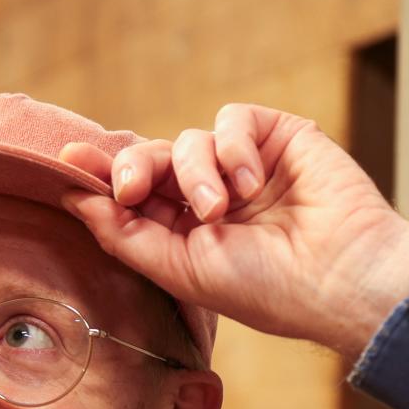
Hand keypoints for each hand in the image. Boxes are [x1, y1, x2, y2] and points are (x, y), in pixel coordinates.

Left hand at [57, 104, 408, 361]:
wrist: (339, 277)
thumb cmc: (266, 288)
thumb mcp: (181, 269)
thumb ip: (124, 234)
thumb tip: (72, 198)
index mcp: (186, 232)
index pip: (134, 193)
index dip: (100, 175)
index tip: (69, 161)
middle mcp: (212, 195)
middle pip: (152, 158)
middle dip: (134, 167)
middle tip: (131, 188)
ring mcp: (244, 165)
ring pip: (189, 140)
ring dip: (196, 172)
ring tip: (223, 209)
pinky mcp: (277, 137)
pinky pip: (231, 120)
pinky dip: (233, 148)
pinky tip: (253, 184)